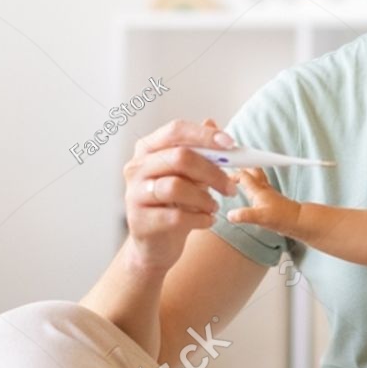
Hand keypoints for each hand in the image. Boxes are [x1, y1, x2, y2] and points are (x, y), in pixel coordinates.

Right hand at [123, 117, 237, 273]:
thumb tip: (212, 122)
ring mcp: (134, 194)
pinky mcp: (139, 221)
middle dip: (213, 172)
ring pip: (176, 187)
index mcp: (148, 149)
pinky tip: (206, 221)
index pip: (176, 131)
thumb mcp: (189, 176)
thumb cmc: (173, 204)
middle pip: (181, 158)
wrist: (155, 245)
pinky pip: (176, 217)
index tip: (231, 144)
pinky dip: (200, 219)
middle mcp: (136, 167)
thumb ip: (200, 152)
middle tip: (231, 187)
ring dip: (205, 198)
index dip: (205, 136)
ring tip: (214, 207)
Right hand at [225, 167, 301, 235]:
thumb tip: (230, 215)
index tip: (222, 177)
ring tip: (237, 175)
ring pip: (256, 176)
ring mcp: (268, 192)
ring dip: (247, 173)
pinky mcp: (271, 198)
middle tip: (232, 166)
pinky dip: (252, 183)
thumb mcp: (260, 218)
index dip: (232, 174)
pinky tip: (248, 190)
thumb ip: (244, 215)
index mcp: (258, 190)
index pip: (243, 175)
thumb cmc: (282, 217)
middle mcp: (263, 188)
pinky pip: (259, 185)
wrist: (297, 221)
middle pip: (252, 169)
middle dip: (242, 165)